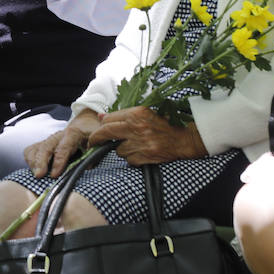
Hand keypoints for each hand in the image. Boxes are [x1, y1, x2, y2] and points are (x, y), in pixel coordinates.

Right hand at [24, 109, 100, 177]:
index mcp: (73, 133)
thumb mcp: (97, 140)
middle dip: (41, 161)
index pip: (64, 147)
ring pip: (37, 148)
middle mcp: (59, 135)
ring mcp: (50, 139)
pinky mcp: (44, 144)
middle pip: (46, 146)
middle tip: (39, 175)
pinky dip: (30, 159)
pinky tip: (34, 170)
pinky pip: (32, 149)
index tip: (54, 175)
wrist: (85, 123)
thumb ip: (95, 152)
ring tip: (36, 175)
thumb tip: (88, 167)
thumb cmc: (91, 134)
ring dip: (34, 161)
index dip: (59, 160)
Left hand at [87, 106, 207, 164]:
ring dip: (122, 149)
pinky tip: (141, 152)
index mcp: (137, 113)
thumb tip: (101, 117)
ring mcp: (140, 143)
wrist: (182, 140)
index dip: (100, 126)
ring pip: (118, 150)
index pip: (109, 119)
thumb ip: (122, 115)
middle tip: (91, 143)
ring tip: (134, 145)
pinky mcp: (144, 156)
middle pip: (107, 133)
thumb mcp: (144, 113)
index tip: (96, 131)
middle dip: (96, 138)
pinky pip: (129, 160)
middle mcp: (137, 127)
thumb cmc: (162, 124)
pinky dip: (132, 158)